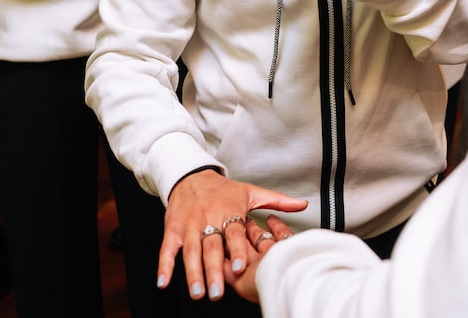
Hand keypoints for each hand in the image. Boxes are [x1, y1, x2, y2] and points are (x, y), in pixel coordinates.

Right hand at [158, 169, 306, 301]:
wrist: (190, 175)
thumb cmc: (222, 190)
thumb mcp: (250, 191)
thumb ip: (276, 200)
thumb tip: (303, 204)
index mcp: (229, 211)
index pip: (234, 234)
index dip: (237, 250)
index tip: (242, 267)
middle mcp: (208, 219)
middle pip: (212, 247)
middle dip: (214, 270)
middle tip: (217, 292)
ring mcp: (189, 226)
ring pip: (190, 251)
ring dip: (193, 273)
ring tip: (198, 292)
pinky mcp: (173, 230)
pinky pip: (167, 249)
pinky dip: (164, 266)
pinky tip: (164, 282)